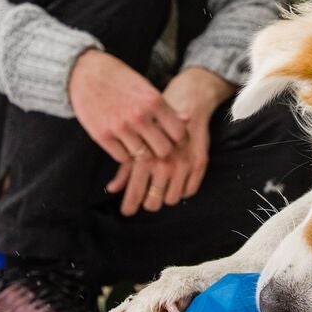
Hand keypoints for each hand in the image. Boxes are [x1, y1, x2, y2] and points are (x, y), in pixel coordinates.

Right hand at [68, 51, 187, 187]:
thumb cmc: (120, 79)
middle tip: (156, 146)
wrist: (85, 72)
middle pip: (163, 150)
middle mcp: (139, 116)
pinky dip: (124, 154)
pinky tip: (123, 144)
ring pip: (142, 156)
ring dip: (142, 153)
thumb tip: (187, 120)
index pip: (178, 133)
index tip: (174, 140)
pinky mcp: (102, 136)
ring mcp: (120, 127)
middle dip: (162, 150)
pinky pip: (122, 157)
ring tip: (139, 144)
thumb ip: (164, 106)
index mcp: (154, 101)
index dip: (179, 140)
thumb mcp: (146, 88)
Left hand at [106, 67, 233, 215]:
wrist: (186, 99)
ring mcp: (183, 164)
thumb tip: (112, 189)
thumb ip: (125, 167)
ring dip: (166, 197)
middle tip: (147, 201)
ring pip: (173, 199)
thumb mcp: (136, 140)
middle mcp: (164, 164)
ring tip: (162, 190)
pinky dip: (183, 189)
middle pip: (154, 202)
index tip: (127, 212)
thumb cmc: (155, 119)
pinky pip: (190, 190)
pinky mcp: (199, 162)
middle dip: (149, 204)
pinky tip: (177, 182)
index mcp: (145, 158)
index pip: (136, 192)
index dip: (130, 206)